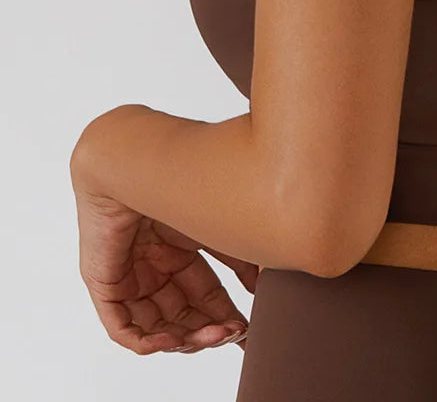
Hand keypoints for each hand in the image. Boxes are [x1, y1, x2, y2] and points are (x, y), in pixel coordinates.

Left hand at [73, 185, 255, 355]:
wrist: (138, 164)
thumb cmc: (181, 183)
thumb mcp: (220, 229)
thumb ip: (242, 260)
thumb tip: (262, 288)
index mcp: (180, 252)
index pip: (204, 297)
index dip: (226, 317)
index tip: (246, 332)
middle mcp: (154, 267)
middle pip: (183, 315)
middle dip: (209, 330)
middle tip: (232, 335)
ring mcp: (128, 277)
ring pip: (156, 325)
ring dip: (185, 338)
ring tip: (211, 336)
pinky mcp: (104, 283)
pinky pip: (122, 327)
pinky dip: (147, 340)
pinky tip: (174, 338)